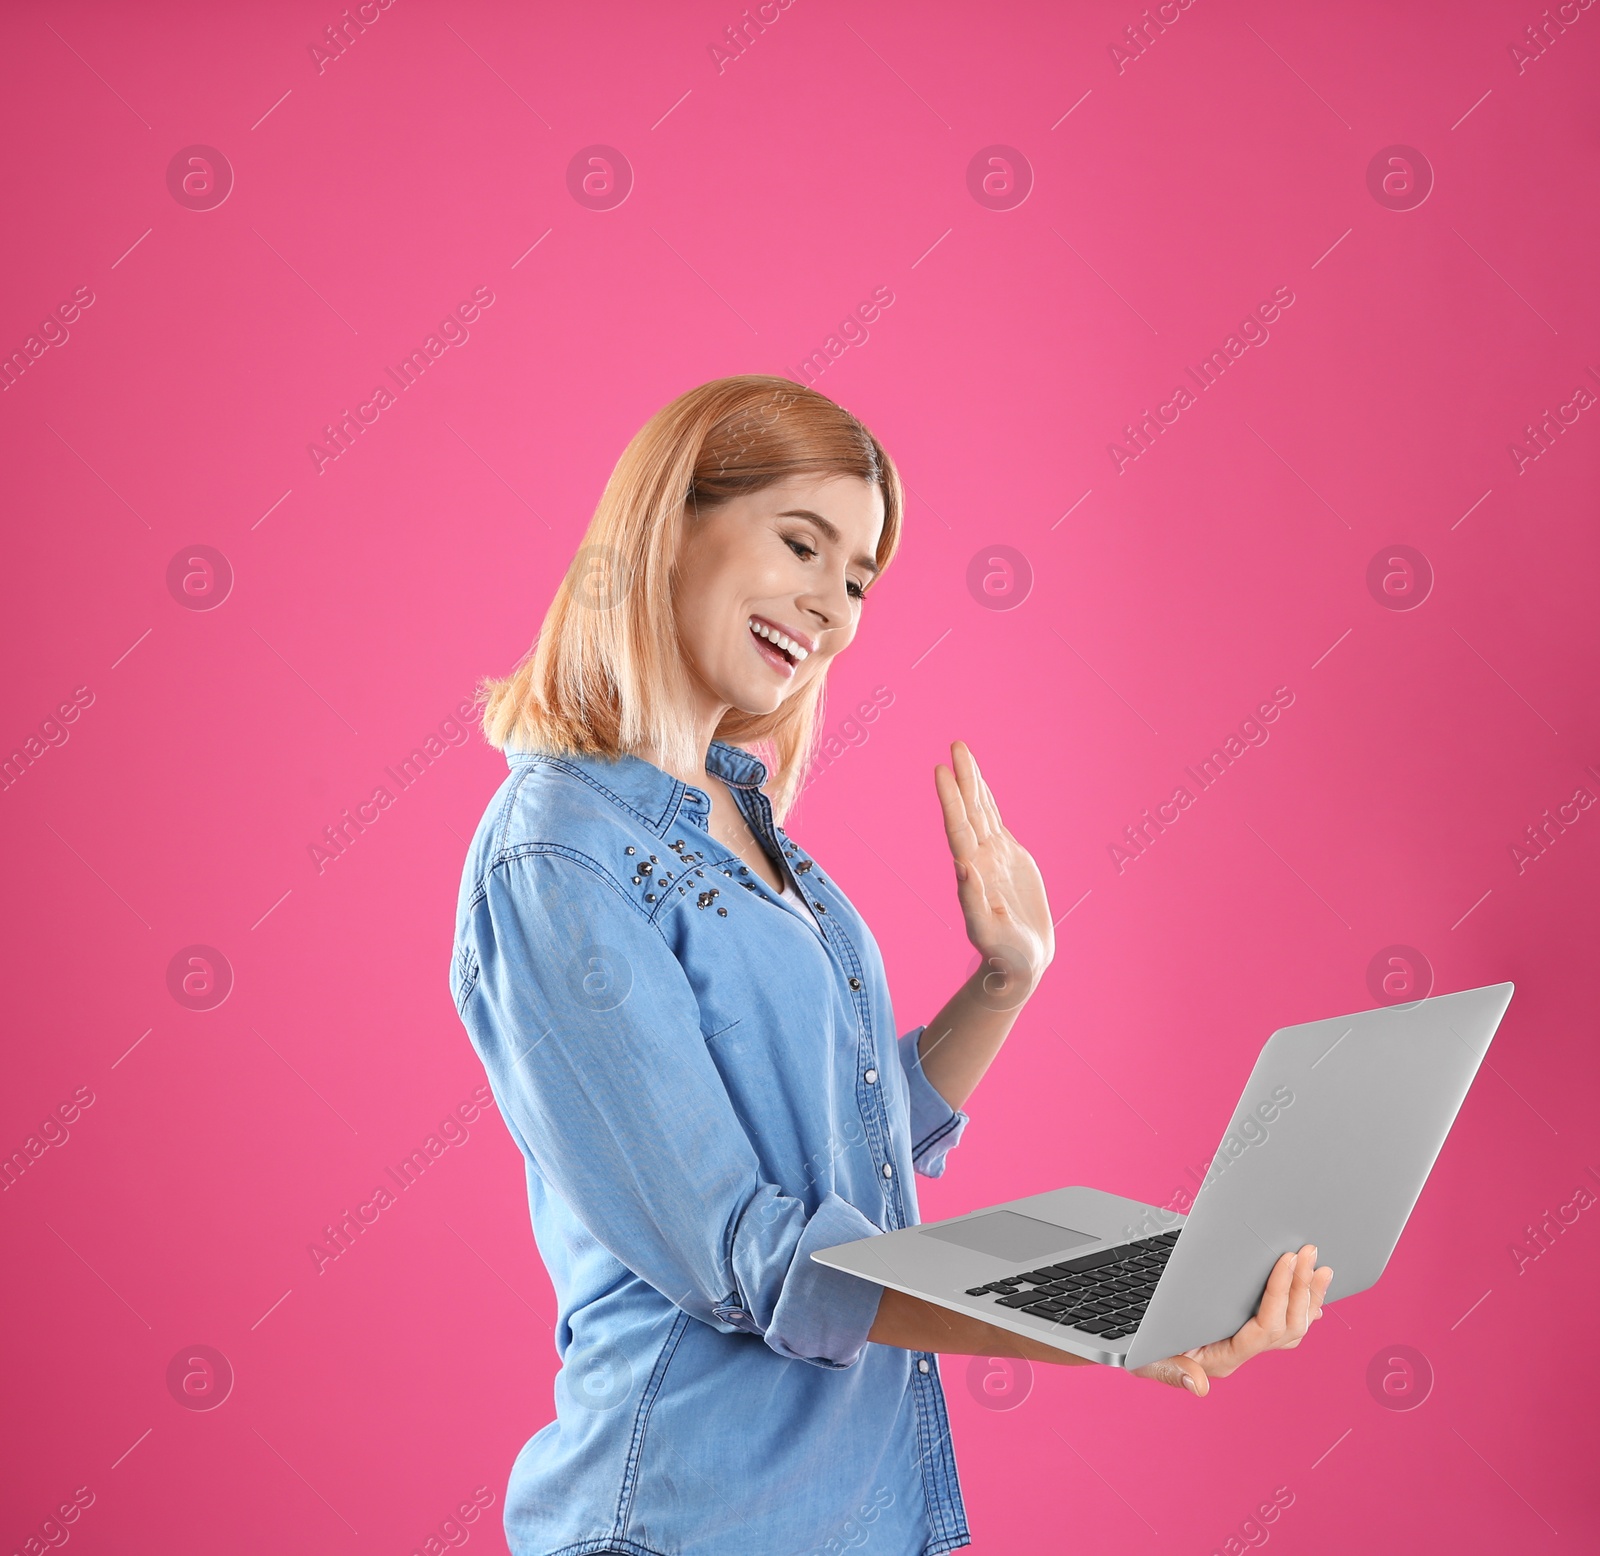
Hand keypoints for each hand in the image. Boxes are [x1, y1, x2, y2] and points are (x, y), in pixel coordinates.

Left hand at [934, 741, 1054, 999]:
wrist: (1019, 961)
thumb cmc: (1003, 954)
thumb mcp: (988, 932)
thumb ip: (974, 902)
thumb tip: (964, 869)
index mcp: (971, 873)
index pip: (958, 829)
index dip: (951, 800)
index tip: (941, 772)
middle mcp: (977, 858)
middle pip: (968, 811)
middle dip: (962, 779)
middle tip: (955, 746)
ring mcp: (992, 856)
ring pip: (980, 810)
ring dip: (972, 781)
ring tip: (961, 749)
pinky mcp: (1008, 858)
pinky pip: (994, 821)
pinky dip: (986, 799)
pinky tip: (979, 782)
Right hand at [1133, 1245, 1333, 1396]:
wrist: (1142, 1348)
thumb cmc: (1144, 1350)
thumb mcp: (1148, 1360)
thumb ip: (1171, 1372)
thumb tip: (1200, 1387)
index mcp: (1223, 1357)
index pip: (1264, 1328)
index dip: (1279, 1293)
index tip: (1286, 1260)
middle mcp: (1242, 1354)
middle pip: (1287, 1327)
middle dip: (1301, 1288)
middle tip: (1308, 1253)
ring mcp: (1248, 1345)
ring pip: (1294, 1328)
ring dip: (1309, 1295)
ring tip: (1319, 1267)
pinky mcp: (1248, 1332)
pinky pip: (1286, 1324)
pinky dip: (1303, 1306)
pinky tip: (1313, 1294)